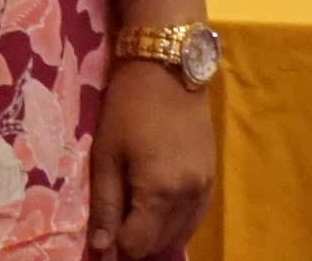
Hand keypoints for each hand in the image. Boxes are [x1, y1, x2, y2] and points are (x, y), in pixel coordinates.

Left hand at [88, 54, 214, 257]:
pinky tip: (157, 209)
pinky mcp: (211, 177)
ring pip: (180, 233)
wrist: (168, 68)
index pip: (137, 244)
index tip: (101, 236)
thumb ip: (105, 205)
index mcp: (160, 191)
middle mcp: (188, 196)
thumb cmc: (128, 108)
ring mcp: (205, 187)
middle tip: (114, 225)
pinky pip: (194, 216)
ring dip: (155, 233)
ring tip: (133, 216)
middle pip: (159, 243)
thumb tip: (100, 247)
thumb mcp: (107, 155)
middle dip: (135, 242)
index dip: (115, 247)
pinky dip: (175, 222)